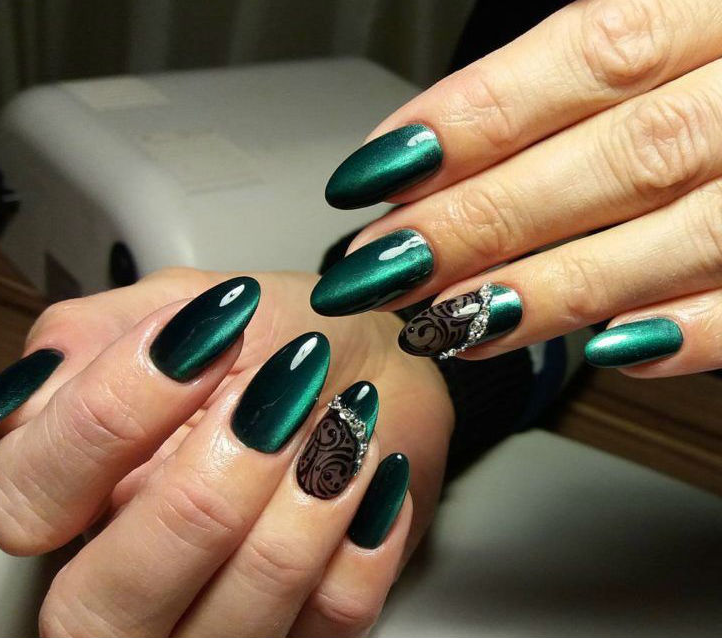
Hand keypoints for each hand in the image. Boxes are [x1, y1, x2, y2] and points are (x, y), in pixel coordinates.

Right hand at [0, 268, 452, 636]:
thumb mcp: (178, 301)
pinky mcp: (303, 626)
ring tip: (338, 430)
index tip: (200, 343)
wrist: (373, 364)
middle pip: (104, 609)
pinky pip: (329, 622)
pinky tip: (367, 474)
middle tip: (274, 408)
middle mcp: (132, 572)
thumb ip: (93, 334)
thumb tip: (37, 385)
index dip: (105, 419)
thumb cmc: (278, 337)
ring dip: (299, 510)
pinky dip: (362, 536)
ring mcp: (216, 614)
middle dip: (201, 499)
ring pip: (227, 629)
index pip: (23, 503)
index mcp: (77, 491)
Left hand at [312, 0, 721, 375]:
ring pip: (681, 231)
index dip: (471, 118)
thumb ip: (590, 79)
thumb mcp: (683, 31)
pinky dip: (691, 328)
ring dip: (554, 288)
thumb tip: (445, 155)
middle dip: (485, 219)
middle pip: (618, 153)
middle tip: (385, 268)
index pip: (589, 51)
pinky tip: (603, 351)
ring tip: (454, 321)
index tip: (376, 175)